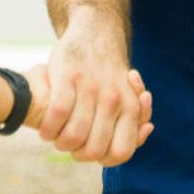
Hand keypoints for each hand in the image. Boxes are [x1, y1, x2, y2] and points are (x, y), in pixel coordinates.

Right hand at [36, 24, 152, 166]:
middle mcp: (113, 99)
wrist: (95, 34)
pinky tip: (46, 129)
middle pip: (93, 150)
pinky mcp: (67, 77)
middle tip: (69, 144)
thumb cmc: (108, 74)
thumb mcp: (129, 95)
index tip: (90, 150)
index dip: (102, 160)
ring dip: (60, 143)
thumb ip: (135, 118)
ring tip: (55, 137)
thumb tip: (148, 129)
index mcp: (130, 107)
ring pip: (73, 136)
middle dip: (76, 154)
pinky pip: (56, 114)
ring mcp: (90, 88)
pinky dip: (48, 129)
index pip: (121, 152)